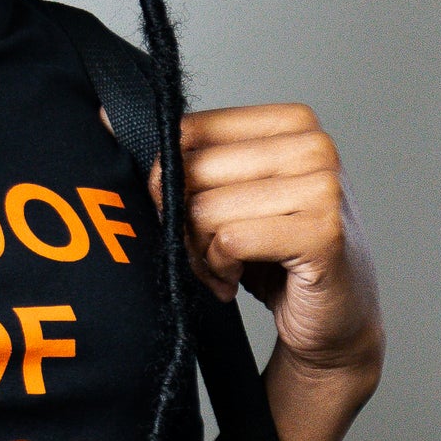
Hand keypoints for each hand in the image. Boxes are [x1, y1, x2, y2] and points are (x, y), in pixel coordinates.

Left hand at [151, 103, 383, 390]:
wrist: (335, 321)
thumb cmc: (277, 256)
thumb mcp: (232, 196)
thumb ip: (187, 160)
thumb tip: (104, 119)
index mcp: (293, 123)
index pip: (189, 130)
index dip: (166, 178)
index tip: (179, 211)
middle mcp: (314, 146)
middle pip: (192, 170)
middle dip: (183, 223)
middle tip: (205, 252)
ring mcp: (323, 188)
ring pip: (204, 209)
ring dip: (200, 253)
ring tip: (224, 269)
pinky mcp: (321, 233)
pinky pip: (228, 241)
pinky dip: (219, 270)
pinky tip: (238, 280)